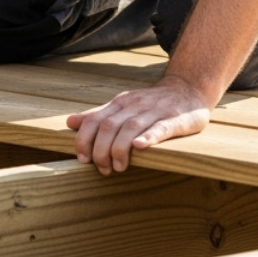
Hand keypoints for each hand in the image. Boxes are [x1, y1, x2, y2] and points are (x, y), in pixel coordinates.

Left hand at [65, 74, 212, 173]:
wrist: (187, 88)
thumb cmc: (151, 102)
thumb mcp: (122, 105)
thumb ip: (98, 115)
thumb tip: (70, 122)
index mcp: (120, 104)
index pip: (94, 120)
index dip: (84, 140)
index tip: (82, 158)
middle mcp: (134, 106)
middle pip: (109, 126)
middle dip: (101, 150)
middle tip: (103, 169)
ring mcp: (154, 111)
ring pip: (130, 127)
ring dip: (120, 149)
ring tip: (119, 167)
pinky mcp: (175, 119)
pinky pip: (160, 127)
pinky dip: (149, 137)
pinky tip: (140, 146)